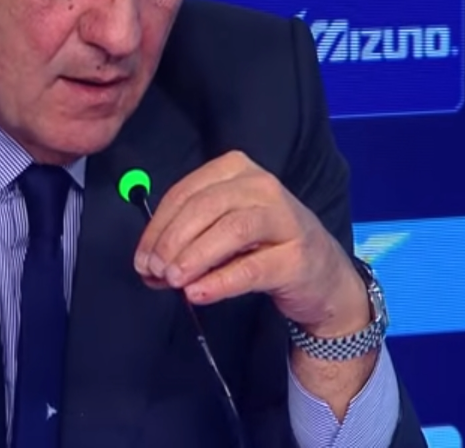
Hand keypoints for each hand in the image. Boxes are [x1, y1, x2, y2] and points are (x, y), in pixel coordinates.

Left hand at [133, 150, 368, 334]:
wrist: (323, 277)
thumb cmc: (264, 247)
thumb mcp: (222, 232)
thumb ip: (187, 239)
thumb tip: (147, 263)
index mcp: (236, 171)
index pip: (186, 193)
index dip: (158, 227)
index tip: (141, 259)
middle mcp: (263, 186)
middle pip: (205, 207)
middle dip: (172, 241)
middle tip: (154, 272)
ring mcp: (285, 219)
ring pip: (230, 230)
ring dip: (194, 256)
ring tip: (173, 280)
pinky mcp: (297, 257)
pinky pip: (252, 267)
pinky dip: (220, 281)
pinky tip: (198, 293)